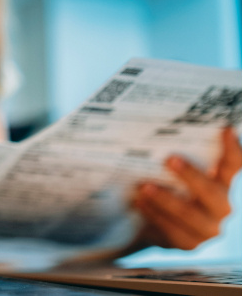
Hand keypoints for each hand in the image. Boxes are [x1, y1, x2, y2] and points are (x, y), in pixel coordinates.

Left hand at [133, 127, 240, 249]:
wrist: (156, 229)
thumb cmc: (169, 192)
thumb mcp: (176, 177)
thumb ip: (178, 160)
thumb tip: (154, 133)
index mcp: (223, 186)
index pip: (232, 166)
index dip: (232, 149)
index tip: (225, 129)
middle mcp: (221, 207)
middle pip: (211, 191)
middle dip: (191, 175)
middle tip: (170, 159)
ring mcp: (208, 229)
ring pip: (189, 214)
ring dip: (166, 200)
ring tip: (144, 188)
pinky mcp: (190, 244)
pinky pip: (173, 231)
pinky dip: (155, 215)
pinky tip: (140, 204)